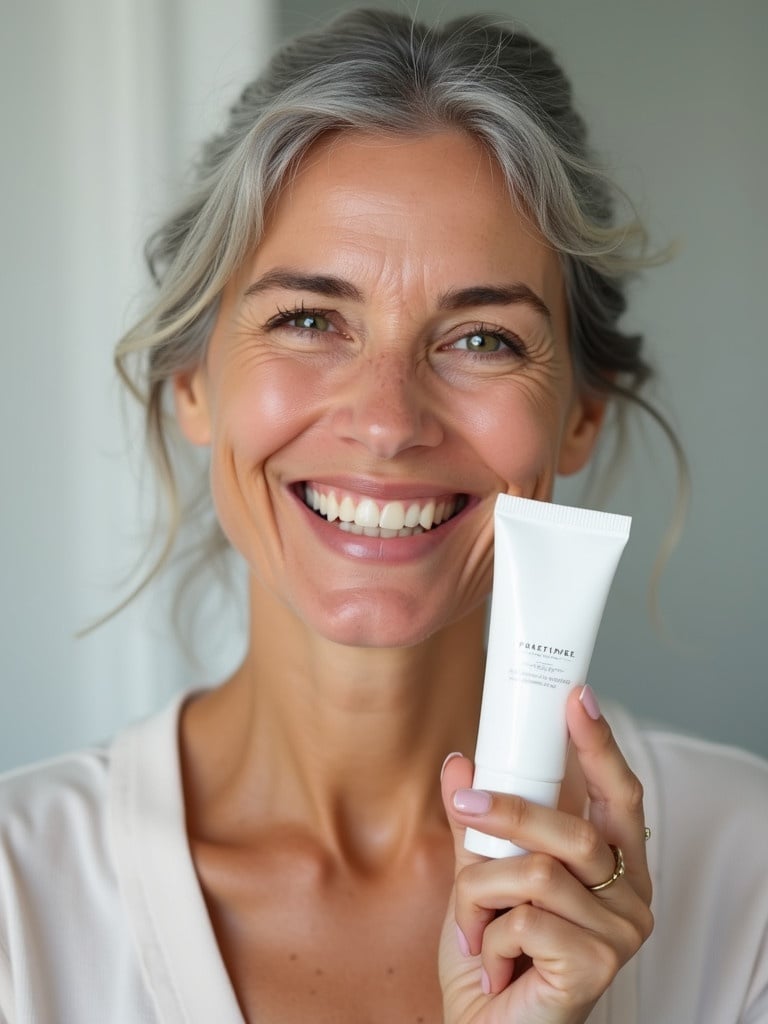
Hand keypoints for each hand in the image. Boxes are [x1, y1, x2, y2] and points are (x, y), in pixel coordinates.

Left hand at [438, 686, 652, 1023]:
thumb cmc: (496, 954)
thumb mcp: (482, 877)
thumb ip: (478, 825)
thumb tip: (460, 763)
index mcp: (614, 865)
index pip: (618, 794)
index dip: (599, 744)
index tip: (577, 697)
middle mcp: (630, 896)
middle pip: (574, 830)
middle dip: (510, 812)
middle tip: (466, 803)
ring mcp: (620, 934)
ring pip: (537, 873)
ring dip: (483, 893)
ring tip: (473, 925)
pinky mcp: (597, 966)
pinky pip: (526, 918)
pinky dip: (489, 933)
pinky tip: (493, 960)